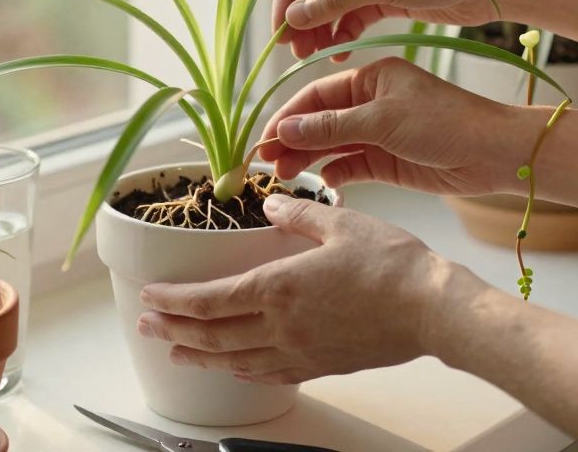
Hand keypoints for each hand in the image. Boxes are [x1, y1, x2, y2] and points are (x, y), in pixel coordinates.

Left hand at [138, 194, 450, 383]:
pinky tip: (236, 369)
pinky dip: (244, 372)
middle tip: (145, 328)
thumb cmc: (392, 265)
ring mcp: (301, 350)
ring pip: (236, 361)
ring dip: (200, 357)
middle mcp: (281, 325)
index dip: (173, 302)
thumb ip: (297, 216)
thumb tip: (271, 205)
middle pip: (212, 335)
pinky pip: (270, 373)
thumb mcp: (340, 223)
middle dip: (173, 331)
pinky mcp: (322, 365)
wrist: (432, 309)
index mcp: (278, 287)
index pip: (209, 300)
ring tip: (176, 354)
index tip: (149, 298)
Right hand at [259, 56, 530, 196]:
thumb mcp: (382, 121)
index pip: (316, 95)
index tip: (265, 138)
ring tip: (285, 175)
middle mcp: (371, 103)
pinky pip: (351, 166)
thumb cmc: (445, 123)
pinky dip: (336, 173)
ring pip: (332, 146)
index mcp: (371, 78)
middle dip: (293, 141)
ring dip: (308, 159)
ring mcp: (379, 133)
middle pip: (319, 122)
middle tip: (267, 163)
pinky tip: (324, 182)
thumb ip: (331, 128)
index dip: (288, 116)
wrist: (493, 155)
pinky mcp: (388, 161)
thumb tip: (285, 131)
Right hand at [273, 0, 509, 60]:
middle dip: (303, 16)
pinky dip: (344, 33)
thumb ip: (334, 0)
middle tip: (293, 49)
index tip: (280, 28)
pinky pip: (354, 16)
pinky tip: (339, 52)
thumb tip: (292, 19)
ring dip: (321, 28)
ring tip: (313, 55)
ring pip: (333, 3)